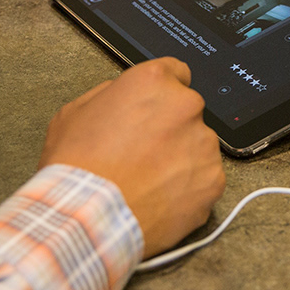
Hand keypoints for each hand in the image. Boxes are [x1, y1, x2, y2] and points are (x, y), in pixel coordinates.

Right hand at [40, 58, 224, 256]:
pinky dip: (188, 188)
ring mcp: (204, 144)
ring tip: (149, 180)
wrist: (88, 217)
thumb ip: (112, 96)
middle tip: (143, 152)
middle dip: (170, 127)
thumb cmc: (77, 165)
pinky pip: (205, 178)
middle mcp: (186, 106)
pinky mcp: (213, 180)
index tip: (155, 109)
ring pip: (198, 145)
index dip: (162, 94)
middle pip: (187, 111)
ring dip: (181, 157)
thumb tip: (127, 99)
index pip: (176, 72)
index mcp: (154, 82)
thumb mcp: (76, 112)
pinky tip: (160, 198)